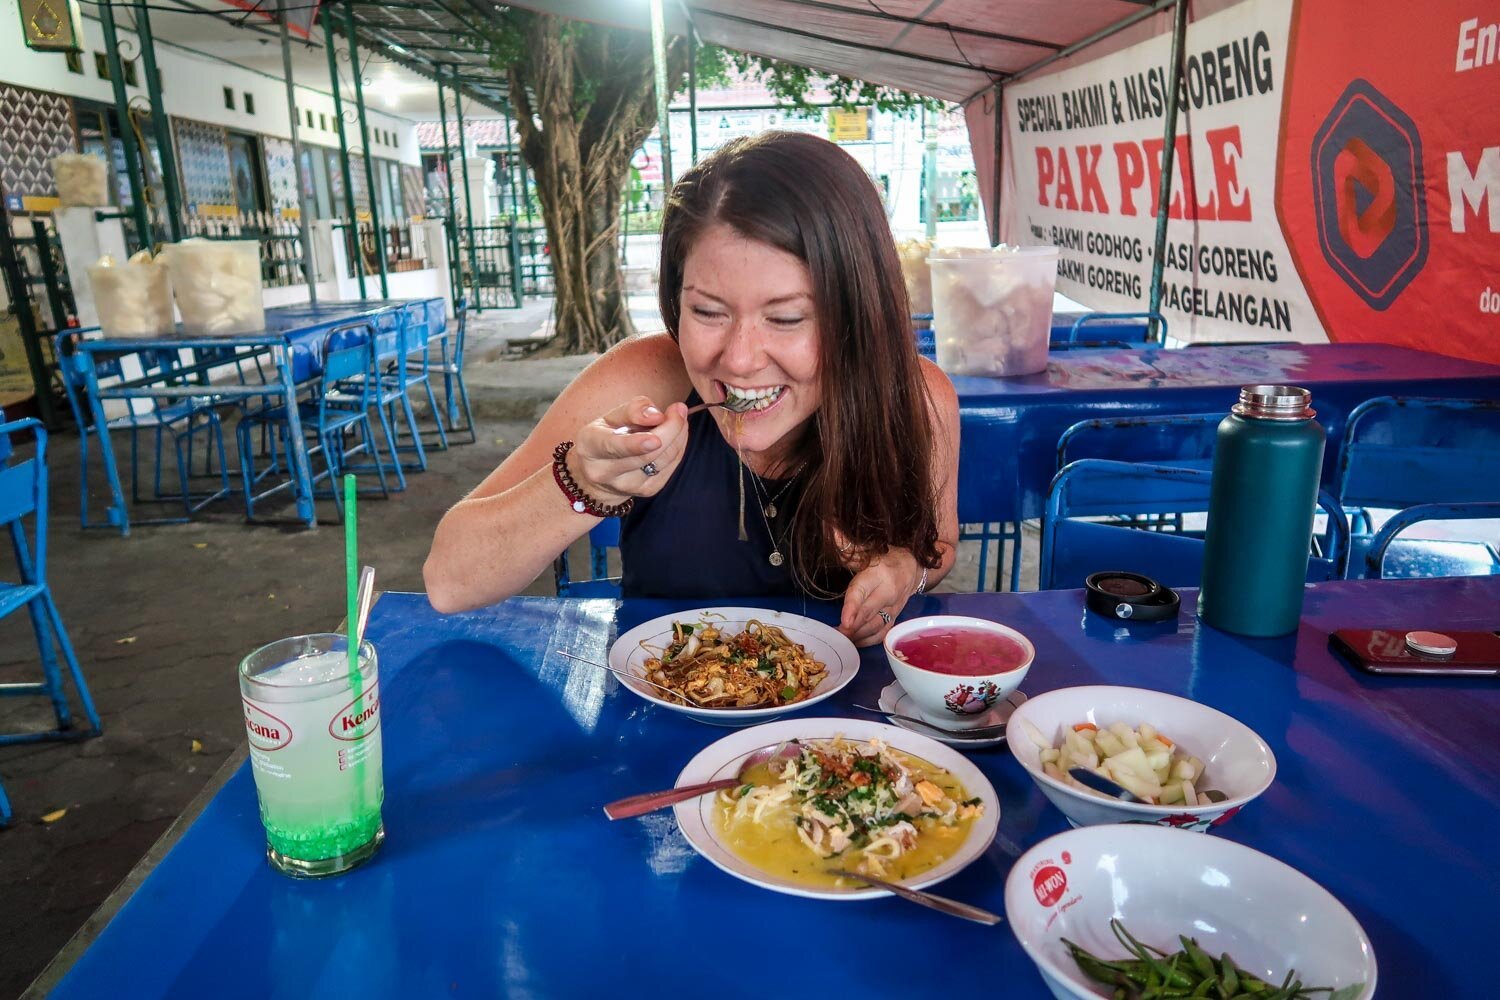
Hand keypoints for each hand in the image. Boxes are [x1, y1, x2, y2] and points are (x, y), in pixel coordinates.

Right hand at [569, 396, 689, 504]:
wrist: (598, 474)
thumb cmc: (605, 437)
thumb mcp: (610, 417)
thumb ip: (632, 410)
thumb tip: (657, 415)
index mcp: (590, 447)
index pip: (613, 446)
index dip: (635, 444)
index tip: (655, 439)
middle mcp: (605, 472)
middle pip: (646, 454)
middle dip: (670, 429)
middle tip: (679, 409)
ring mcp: (626, 485)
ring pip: (663, 459)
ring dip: (678, 435)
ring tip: (677, 417)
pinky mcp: (646, 491)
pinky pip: (671, 467)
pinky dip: (679, 447)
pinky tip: (677, 435)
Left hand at [839, 548, 921, 647]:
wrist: (914, 565)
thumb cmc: (886, 556)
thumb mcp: (867, 548)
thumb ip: (846, 544)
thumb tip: (828, 529)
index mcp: (879, 573)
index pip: (863, 591)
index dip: (853, 607)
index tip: (845, 621)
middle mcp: (889, 592)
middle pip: (869, 613)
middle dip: (853, 626)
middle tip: (836, 635)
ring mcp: (894, 607)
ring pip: (876, 626)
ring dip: (858, 636)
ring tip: (841, 640)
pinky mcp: (896, 617)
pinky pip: (883, 633)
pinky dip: (869, 641)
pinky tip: (854, 642)